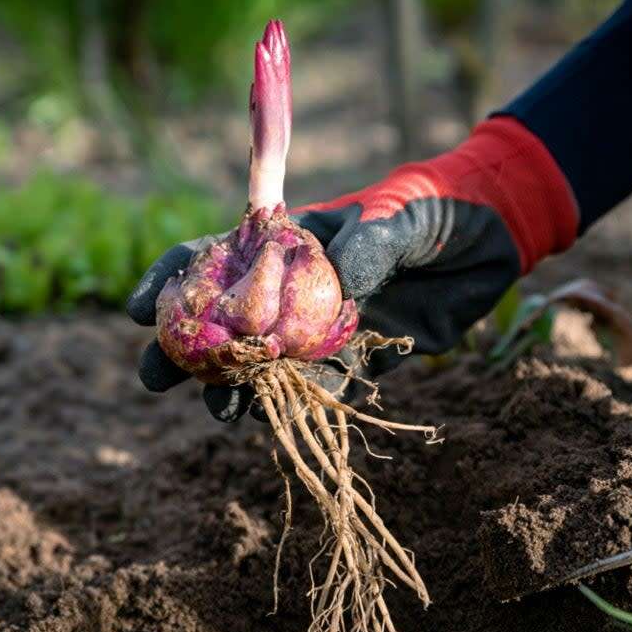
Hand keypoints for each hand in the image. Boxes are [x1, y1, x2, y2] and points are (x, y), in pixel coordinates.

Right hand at [127, 116, 578, 421]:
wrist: (491, 238)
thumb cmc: (436, 207)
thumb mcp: (403, 216)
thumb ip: (372, 244)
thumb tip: (345, 285)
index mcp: (288, 241)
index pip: (214, 256)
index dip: (171, 281)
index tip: (140, 311)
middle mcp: (294, 287)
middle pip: (225, 320)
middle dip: (185, 349)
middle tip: (155, 379)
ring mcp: (323, 325)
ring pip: (266, 363)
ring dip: (237, 388)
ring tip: (220, 413)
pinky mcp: (360, 356)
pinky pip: (323, 387)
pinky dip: (300, 405)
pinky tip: (277, 423)